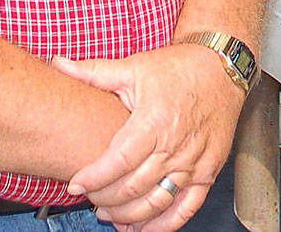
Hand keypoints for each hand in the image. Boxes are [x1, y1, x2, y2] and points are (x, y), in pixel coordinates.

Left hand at [52, 43, 246, 231]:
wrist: (222, 68)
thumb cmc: (179, 68)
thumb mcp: (133, 66)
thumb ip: (93, 72)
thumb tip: (58, 64)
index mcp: (155, 120)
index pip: (118, 161)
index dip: (93, 178)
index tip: (75, 184)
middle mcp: (175, 145)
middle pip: (133, 187)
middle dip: (105, 199)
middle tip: (90, 199)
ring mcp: (194, 162)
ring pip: (157, 202)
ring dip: (129, 216)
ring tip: (109, 215)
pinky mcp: (208, 171)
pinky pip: (186, 208)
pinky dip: (164, 224)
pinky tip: (144, 228)